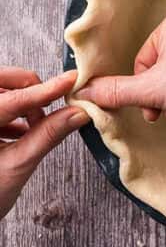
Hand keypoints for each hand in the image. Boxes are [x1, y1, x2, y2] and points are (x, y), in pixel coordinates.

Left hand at [0, 68, 89, 219]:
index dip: (46, 89)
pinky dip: (12, 112)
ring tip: (34, 124)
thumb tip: (77, 113)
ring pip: (0, 92)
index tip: (71, 80)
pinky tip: (22, 130)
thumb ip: (47, 135)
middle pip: (1, 83)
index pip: (13, 100)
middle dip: (26, 87)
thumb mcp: (18, 166)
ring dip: (21, 101)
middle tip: (46, 102)